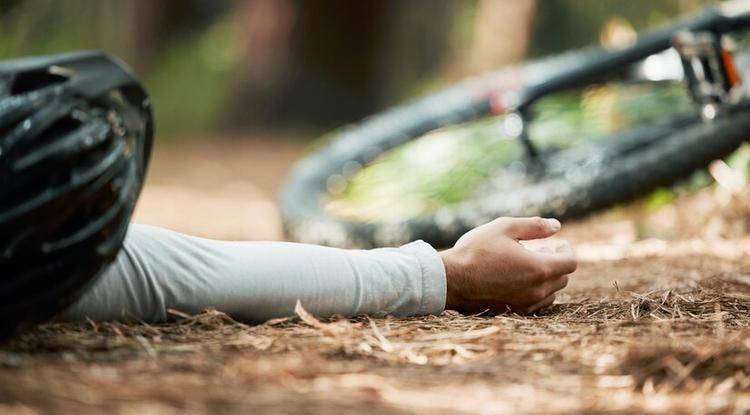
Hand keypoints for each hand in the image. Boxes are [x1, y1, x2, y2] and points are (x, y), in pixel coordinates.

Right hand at [439, 217, 575, 314]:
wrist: (452, 280)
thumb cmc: (476, 251)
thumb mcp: (504, 228)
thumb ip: (534, 226)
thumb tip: (556, 226)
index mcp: (539, 268)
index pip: (570, 262)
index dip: (566, 250)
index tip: (556, 243)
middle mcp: (538, 290)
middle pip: (562, 278)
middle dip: (556, 262)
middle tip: (540, 250)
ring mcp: (527, 304)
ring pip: (551, 293)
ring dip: (547, 278)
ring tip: (528, 265)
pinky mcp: (515, 312)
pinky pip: (537, 304)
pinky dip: (536, 291)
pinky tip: (519, 281)